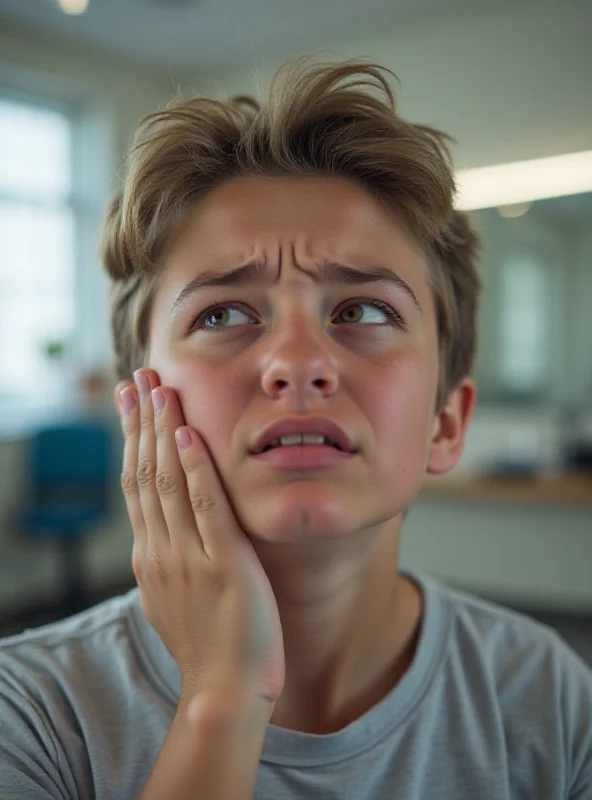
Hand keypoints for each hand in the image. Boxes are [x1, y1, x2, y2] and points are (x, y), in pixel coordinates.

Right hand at [114, 369, 284, 705]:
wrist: (224, 692)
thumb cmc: (209, 647)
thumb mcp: (174, 600)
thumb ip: (167, 563)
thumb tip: (159, 538)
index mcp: (150, 556)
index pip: (135, 485)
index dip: (132, 440)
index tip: (130, 403)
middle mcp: (161, 550)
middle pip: (144, 473)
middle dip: (141, 422)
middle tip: (138, 377)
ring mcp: (189, 556)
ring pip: (167, 481)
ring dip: (162, 431)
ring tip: (161, 388)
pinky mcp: (224, 564)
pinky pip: (206, 507)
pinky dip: (195, 468)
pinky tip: (190, 434)